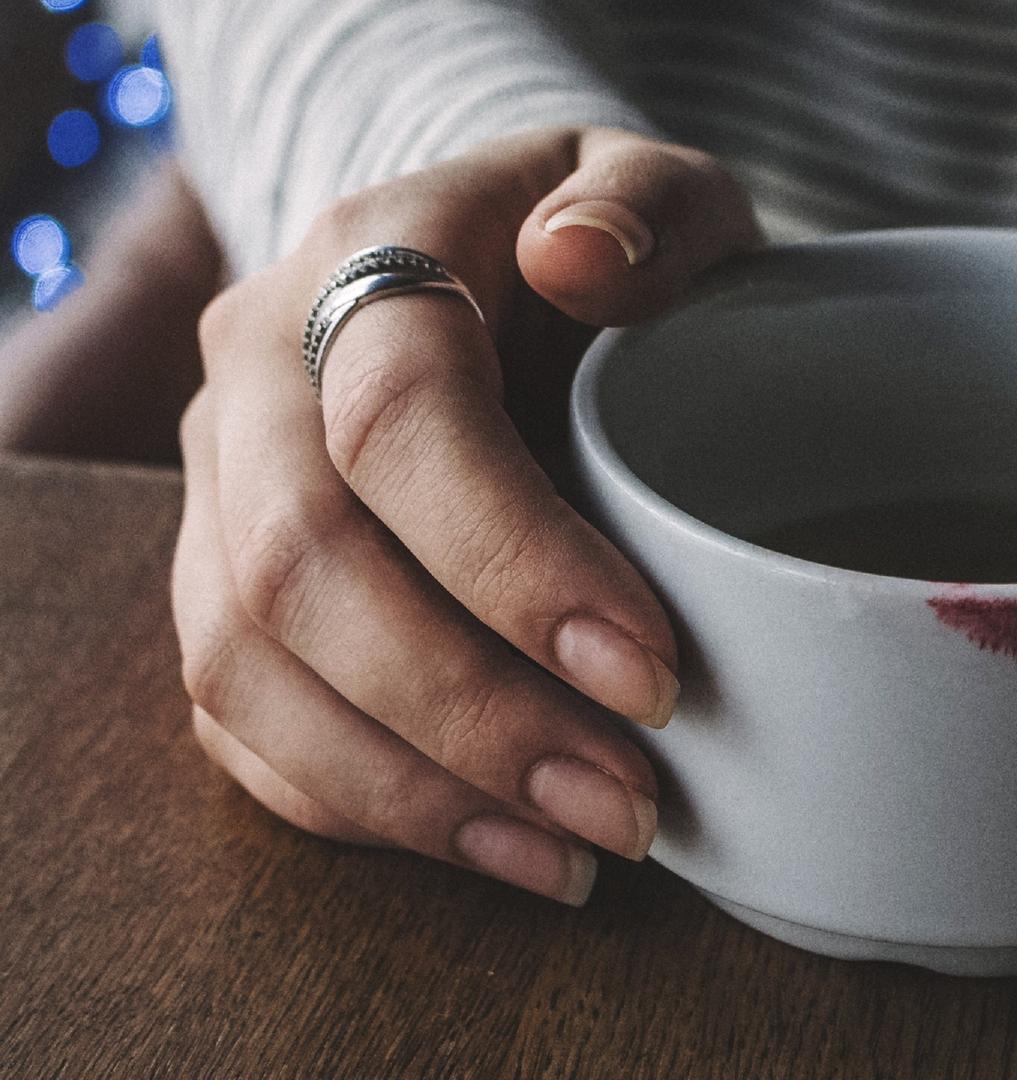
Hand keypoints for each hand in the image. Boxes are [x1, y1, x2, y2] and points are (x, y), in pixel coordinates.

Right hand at [171, 127, 760, 903]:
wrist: (483, 262)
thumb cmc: (600, 241)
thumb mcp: (658, 188)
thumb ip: (645, 208)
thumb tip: (581, 259)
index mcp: (367, 258)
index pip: (399, 419)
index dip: (515, 562)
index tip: (652, 674)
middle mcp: (256, 375)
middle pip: (303, 567)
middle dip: (471, 713)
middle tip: (627, 804)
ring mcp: (219, 485)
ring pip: (244, 663)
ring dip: (413, 788)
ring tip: (575, 856)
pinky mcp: (218, 579)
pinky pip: (237, 719)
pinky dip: (359, 805)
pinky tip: (494, 846)